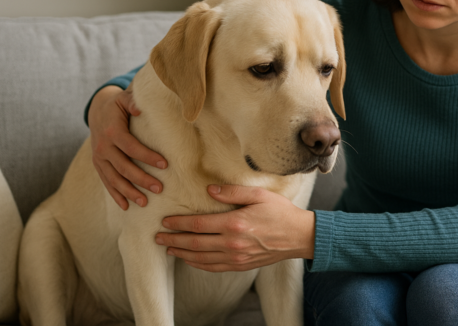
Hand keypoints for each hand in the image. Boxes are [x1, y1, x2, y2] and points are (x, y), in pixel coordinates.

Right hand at [89, 85, 167, 209]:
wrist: (97, 111)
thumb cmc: (118, 105)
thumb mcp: (124, 98)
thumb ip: (132, 101)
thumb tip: (140, 108)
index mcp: (112, 131)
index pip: (131, 147)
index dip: (147, 156)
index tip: (165, 164)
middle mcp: (103, 147)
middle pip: (123, 167)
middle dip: (141, 179)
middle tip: (159, 188)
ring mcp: (99, 158)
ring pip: (114, 179)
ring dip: (129, 192)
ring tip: (145, 202)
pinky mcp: (98, 165)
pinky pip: (106, 182)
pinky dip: (116, 195)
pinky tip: (126, 206)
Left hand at [156, 185, 314, 271]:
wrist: (299, 236)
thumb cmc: (280, 212)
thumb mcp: (259, 195)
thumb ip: (233, 192)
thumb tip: (209, 191)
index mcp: (235, 224)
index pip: (198, 225)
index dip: (179, 224)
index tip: (165, 221)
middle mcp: (232, 244)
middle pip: (195, 243)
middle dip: (174, 240)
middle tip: (158, 237)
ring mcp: (236, 258)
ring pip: (201, 258)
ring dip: (182, 253)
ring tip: (168, 248)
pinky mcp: (240, 266)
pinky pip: (213, 267)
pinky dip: (197, 264)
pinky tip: (190, 259)